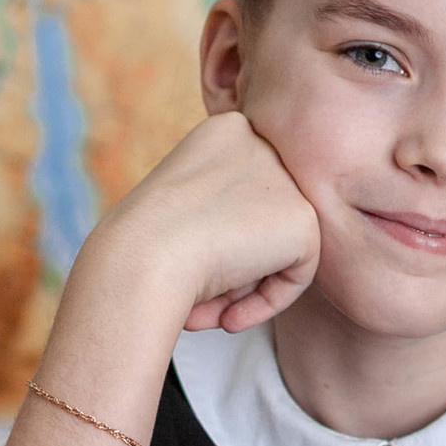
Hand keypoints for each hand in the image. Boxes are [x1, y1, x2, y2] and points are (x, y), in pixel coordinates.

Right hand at [90, 111, 319, 333]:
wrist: (141, 258)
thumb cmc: (143, 243)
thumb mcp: (178, 208)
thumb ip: (221, 212)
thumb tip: (254, 245)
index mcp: (227, 131)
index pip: (240, 196)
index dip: (214, 240)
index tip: (184, 263)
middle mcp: (261, 144)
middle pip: (261, 220)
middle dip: (231, 265)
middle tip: (195, 292)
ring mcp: (286, 179)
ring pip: (280, 247)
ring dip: (243, 285)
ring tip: (206, 305)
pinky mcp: (304, 218)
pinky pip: (300, 272)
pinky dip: (268, 301)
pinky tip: (229, 314)